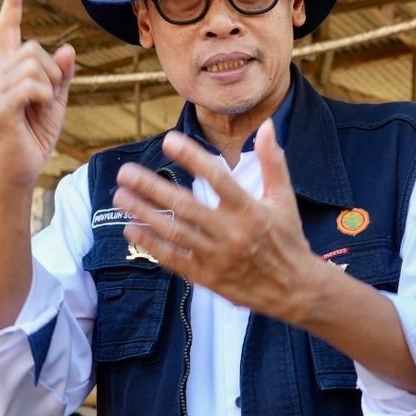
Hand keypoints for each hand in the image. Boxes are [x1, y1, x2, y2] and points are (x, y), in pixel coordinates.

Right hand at [0, 0, 74, 191]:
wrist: (24, 167)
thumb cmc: (36, 133)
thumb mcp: (56, 99)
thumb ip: (61, 75)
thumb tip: (67, 48)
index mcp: (9, 69)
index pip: (8, 29)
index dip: (13, 2)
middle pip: (33, 48)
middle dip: (52, 70)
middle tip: (49, 96)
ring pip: (34, 66)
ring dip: (50, 87)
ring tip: (41, 107)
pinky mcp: (1, 108)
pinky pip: (31, 87)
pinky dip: (44, 97)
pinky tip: (38, 110)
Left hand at [112, 121, 319, 323]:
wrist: (295, 289)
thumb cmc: (288, 239)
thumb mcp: (283, 199)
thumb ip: (272, 162)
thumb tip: (266, 126)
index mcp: (249, 209)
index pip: (216, 177)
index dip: (191, 157)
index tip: (168, 140)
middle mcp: (230, 232)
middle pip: (184, 205)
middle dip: (150, 187)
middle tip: (125, 172)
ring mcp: (216, 256)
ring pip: (172, 232)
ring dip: (143, 213)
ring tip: (120, 196)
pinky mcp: (207, 277)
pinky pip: (172, 259)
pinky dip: (150, 244)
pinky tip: (131, 229)